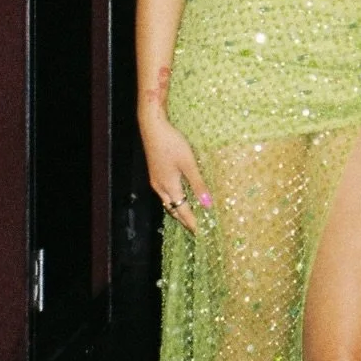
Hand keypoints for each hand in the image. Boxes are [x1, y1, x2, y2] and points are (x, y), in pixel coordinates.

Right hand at [141, 106, 212, 231]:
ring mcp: (156, 180)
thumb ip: (198, 184)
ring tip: (190, 215)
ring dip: (179, 210)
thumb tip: (208, 204)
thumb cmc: (172, 143)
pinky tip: (180, 195)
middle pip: (173, 210)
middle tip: (196, 228)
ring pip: (168, 202)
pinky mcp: (156, 172)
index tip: (201, 232)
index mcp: (168, 186)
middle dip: (184, 219)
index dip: (192, 222)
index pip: (182, 211)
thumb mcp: (189, 163)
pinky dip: (174, 200)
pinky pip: (165, 193)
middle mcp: (160, 187)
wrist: (153, 127)